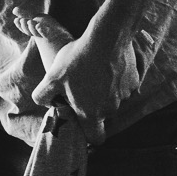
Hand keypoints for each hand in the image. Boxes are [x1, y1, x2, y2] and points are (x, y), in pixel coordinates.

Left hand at [32, 17, 139, 134]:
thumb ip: (42, 95)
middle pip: (102, 116)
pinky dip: (115, 79)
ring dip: (104, 92)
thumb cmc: (77, 59)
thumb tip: (43, 103)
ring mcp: (125, 95)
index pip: (95, 139)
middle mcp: (111, 109)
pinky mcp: (133, 81)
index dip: (89, 135)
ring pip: (113, 100)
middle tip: (81, 88)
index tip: (82, 123)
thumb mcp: (52, 77)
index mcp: (92, 114)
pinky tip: (106, 64)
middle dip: (93, 107)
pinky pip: (123, 85)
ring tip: (92, 72)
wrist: (107, 36)